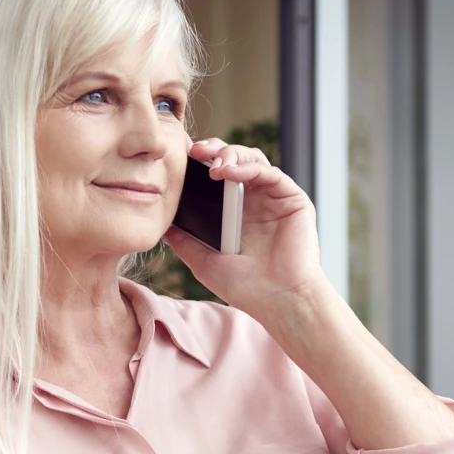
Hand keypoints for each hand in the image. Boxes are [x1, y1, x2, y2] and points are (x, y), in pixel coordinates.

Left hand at [163, 138, 330, 321]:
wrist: (279, 302)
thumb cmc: (246, 288)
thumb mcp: (204, 262)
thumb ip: (183, 240)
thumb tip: (160, 224)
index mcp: (233, 213)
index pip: (215, 176)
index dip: (198, 164)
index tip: (178, 157)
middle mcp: (254, 201)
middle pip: (233, 161)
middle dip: (213, 151)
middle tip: (194, 152)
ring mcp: (273, 198)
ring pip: (252, 159)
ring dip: (231, 155)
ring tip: (213, 164)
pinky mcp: (293, 199)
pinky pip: (270, 173)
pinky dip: (249, 168)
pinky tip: (230, 173)